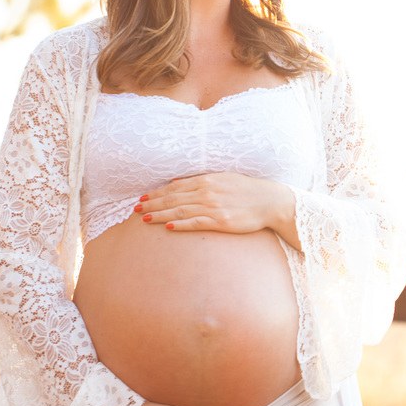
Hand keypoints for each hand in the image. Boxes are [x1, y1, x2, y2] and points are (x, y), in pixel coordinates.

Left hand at [137, 172, 294, 238]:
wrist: (270, 201)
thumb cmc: (247, 190)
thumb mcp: (223, 178)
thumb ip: (201, 180)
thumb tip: (178, 182)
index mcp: (207, 180)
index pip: (175, 187)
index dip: (157, 193)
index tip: (143, 198)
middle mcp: (207, 192)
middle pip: (172, 199)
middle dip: (152, 204)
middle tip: (135, 209)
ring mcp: (213, 207)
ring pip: (180, 210)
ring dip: (160, 215)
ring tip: (144, 219)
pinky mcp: (220, 221)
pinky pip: (196, 223)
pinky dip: (180, 224)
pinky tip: (168, 227)